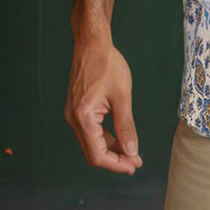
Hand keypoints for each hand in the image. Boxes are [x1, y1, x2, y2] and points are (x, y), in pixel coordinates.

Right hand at [65, 36, 142, 174]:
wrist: (92, 43)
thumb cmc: (108, 64)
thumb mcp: (122, 95)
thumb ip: (126, 126)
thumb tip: (131, 151)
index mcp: (83, 117)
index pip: (98, 155)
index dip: (116, 164)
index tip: (134, 166)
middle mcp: (73, 119)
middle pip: (93, 152)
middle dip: (115, 160)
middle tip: (136, 163)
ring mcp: (73, 114)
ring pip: (91, 143)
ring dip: (111, 149)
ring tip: (131, 153)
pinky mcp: (76, 109)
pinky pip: (90, 131)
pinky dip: (104, 137)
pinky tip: (119, 138)